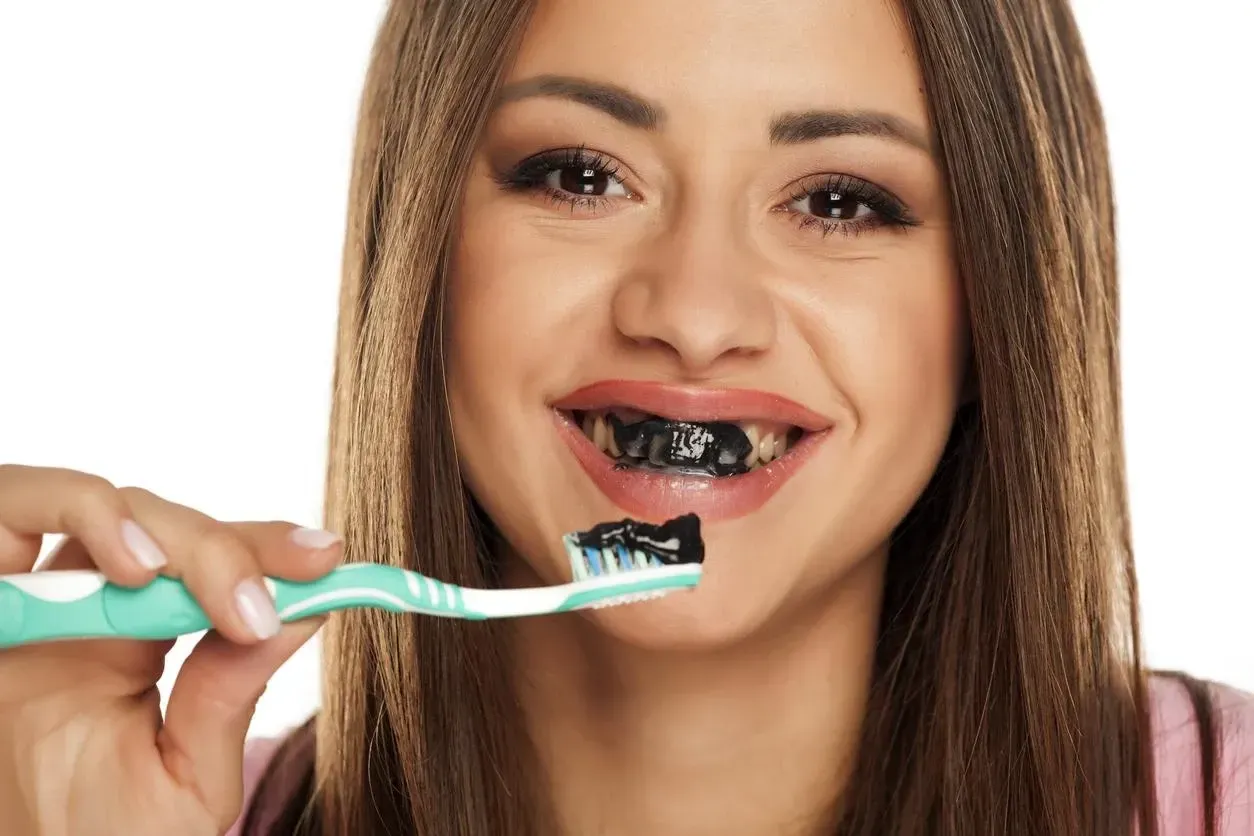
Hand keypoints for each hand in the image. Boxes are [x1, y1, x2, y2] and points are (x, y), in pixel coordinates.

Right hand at [0, 465, 341, 835]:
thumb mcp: (184, 779)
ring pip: (96, 502)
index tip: (328, 560)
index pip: (212, 565)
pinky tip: (124, 568)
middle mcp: (90, 605)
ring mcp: (36, 596)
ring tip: (164, 575)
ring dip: (142, 519)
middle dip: (221, 547)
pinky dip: (71, 506)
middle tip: (255, 605)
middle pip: (162, 525)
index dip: (271, 550)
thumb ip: (232, 696)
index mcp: (141, 641)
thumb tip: (306, 613)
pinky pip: (12, 504)